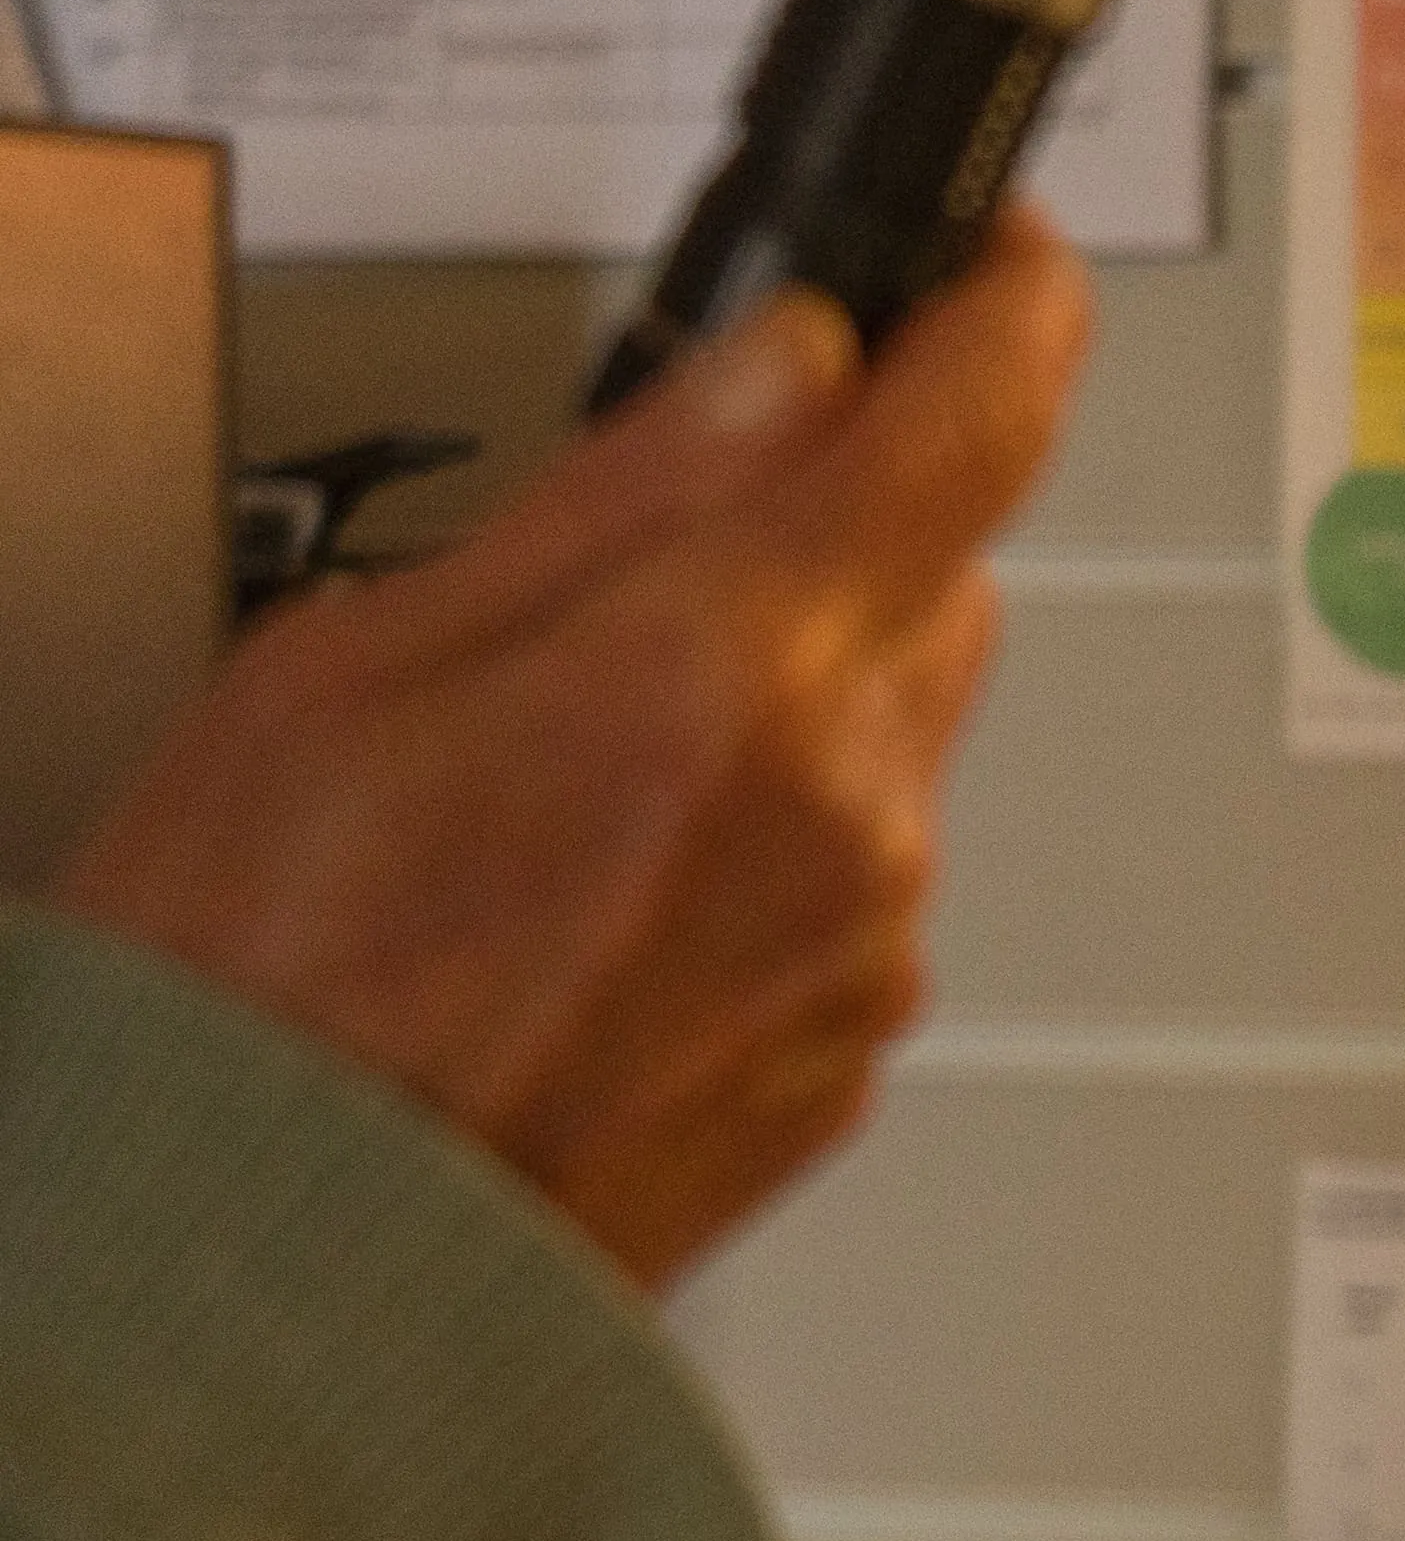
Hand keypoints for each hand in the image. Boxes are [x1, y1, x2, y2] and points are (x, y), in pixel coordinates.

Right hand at [51, 208, 1090, 1290]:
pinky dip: (763, 853)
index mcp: (733, 673)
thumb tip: (775, 367)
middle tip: (642, 568)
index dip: (1012, 309)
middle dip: (825, 538)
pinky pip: (850, 887)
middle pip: (934, 585)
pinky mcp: (846, 1058)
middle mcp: (848, 812)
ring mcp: (862, 949)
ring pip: (890, 740)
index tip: (1003, 258)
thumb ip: (613, 498)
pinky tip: (591, 900)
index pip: (977, 424)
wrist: (263, 1282)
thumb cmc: (257, 993)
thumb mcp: (355, 659)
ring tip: (559, 778)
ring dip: (782, 708)